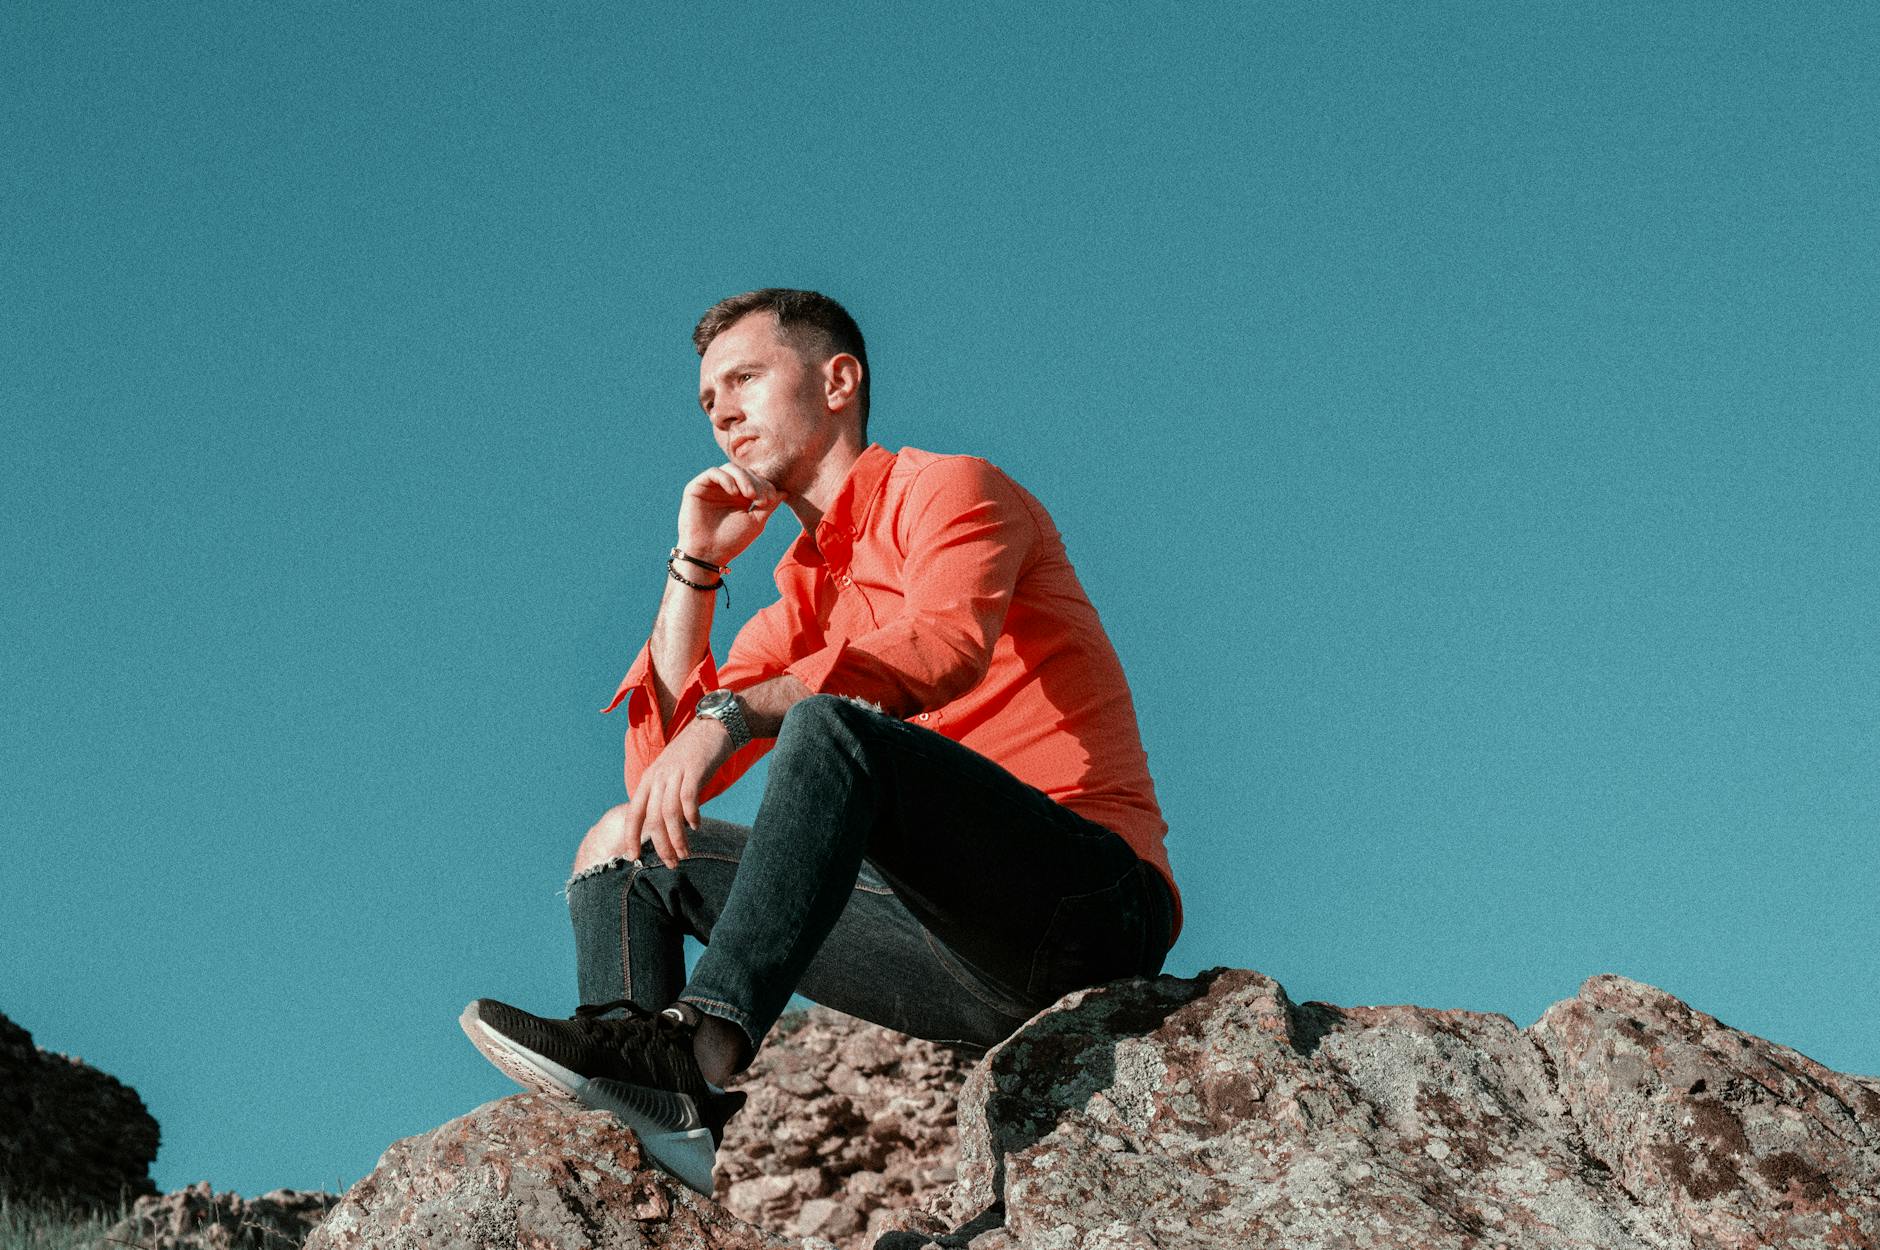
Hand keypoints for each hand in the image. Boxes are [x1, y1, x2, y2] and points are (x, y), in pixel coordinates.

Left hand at [618, 716, 735, 868]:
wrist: (715, 725)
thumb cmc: (696, 754)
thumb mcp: (673, 774)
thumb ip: (667, 796)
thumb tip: (668, 826)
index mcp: (649, 779)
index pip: (633, 813)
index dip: (631, 837)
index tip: (634, 858)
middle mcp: (658, 776)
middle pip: (652, 819)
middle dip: (661, 846)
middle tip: (672, 864)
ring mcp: (675, 772)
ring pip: (669, 814)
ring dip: (676, 839)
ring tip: (685, 854)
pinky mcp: (693, 769)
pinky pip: (688, 799)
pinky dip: (691, 816)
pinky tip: (696, 826)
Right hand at [677, 463, 782, 566]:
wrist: (708, 554)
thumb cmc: (732, 541)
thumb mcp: (756, 521)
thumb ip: (769, 505)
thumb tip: (785, 491)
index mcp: (741, 497)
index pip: (756, 479)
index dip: (765, 485)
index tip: (770, 501)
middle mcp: (726, 489)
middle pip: (745, 471)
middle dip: (757, 482)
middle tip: (761, 499)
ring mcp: (712, 487)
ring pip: (730, 468)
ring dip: (744, 478)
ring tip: (750, 495)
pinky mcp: (697, 487)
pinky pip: (714, 472)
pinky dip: (727, 479)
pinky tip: (734, 492)